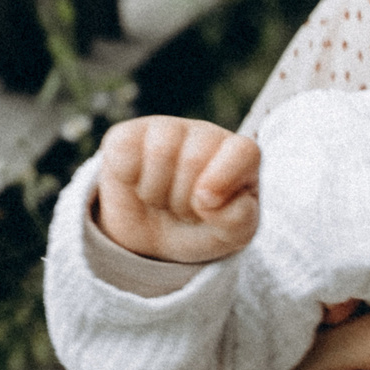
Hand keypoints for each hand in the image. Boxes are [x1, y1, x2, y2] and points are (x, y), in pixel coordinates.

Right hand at [96, 115, 260, 262]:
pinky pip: (125, 150)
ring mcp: (167, 130)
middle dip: (184, 200)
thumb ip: (238, 219)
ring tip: (162, 200)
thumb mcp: (231, 236)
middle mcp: (206, 135)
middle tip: (184, 211)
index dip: (223, 181)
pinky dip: (129, 179)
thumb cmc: (202, 229)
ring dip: (156, 193)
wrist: (154, 240)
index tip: (207, 207)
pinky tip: (138, 185)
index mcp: (241, 155)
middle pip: (194, 158)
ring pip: (161, 151)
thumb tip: (209, 200)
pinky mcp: (128, 135)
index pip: (244, 152)